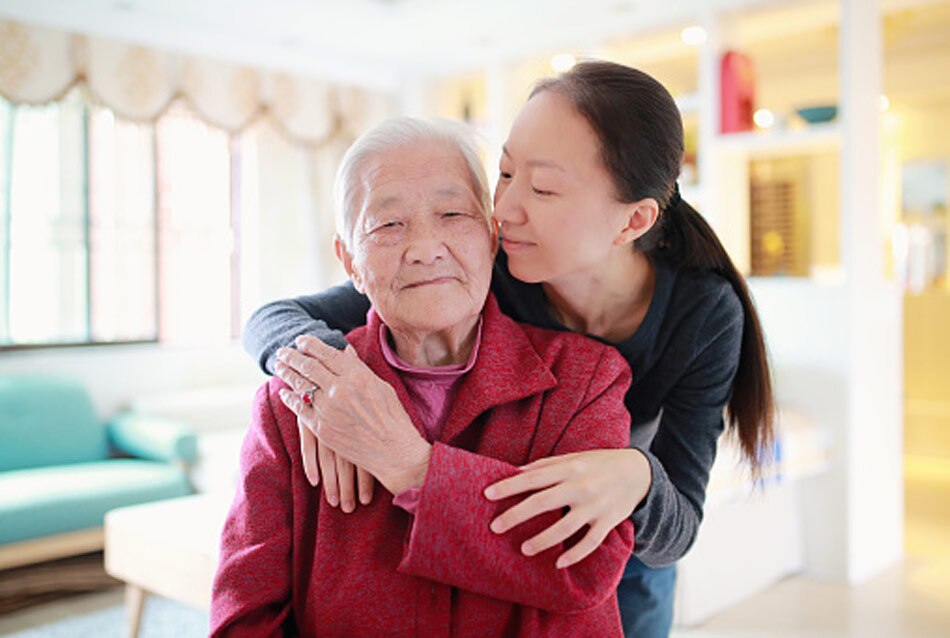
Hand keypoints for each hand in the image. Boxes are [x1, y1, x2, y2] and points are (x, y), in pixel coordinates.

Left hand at [277, 335, 430, 495]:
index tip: (300, 340)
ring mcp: (328, 409)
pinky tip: (284, 393)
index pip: (327, 354)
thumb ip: (359, 368)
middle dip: (292, 356)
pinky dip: (290, 399)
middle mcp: (339, 389)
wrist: (393, 451)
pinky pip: (300, 409)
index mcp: (357, 376)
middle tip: (282, 351)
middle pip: (308, 366)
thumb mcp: (381, 386)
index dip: (310, 345)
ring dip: (287, 373)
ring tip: (279, 366)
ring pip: (300, 385)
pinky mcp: (321, 428)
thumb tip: (345, 350)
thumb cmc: (393, 418)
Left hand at [483, 448, 650, 568]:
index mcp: (568, 467)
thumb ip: (546, 466)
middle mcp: (580, 486)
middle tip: (494, 527)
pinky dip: (574, 554)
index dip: (509, 486)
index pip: (532, 478)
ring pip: (564, 528)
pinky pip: (590, 542)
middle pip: (542, 502)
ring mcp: (595, 505)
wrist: (638, 472)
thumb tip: (516, 472)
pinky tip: (558, 563)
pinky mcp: (608, 521)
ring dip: (542, 540)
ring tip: (523, 549)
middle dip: (516, 515)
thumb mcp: (573, 457)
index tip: (487, 494)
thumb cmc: (597, 464)